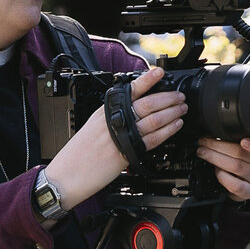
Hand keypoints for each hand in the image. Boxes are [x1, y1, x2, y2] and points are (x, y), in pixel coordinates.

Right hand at [44, 66, 186, 207]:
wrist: (67, 175)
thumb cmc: (78, 155)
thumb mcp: (92, 127)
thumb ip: (111, 118)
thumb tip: (132, 111)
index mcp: (105, 111)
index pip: (130, 90)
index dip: (148, 80)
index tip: (160, 73)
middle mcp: (114, 120)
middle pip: (147, 104)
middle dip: (168, 98)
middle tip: (180, 97)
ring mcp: (121, 136)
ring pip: (153, 120)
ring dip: (172, 113)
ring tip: (182, 109)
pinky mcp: (127, 153)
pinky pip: (153, 139)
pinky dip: (167, 131)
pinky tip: (175, 126)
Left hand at [196, 135, 249, 201]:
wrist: (244, 183)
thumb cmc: (242, 159)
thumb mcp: (244, 147)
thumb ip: (236, 139)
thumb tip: (213, 133)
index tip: (243, 141)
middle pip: (242, 154)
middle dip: (218, 146)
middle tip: (203, 142)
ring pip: (236, 167)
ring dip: (216, 158)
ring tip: (203, 153)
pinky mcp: (249, 191)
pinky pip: (235, 185)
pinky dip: (222, 176)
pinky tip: (216, 170)